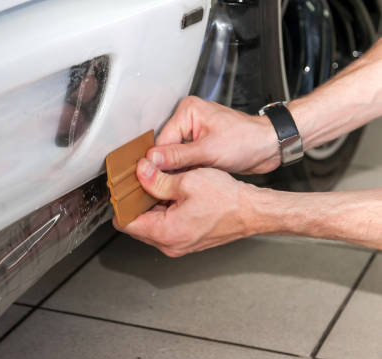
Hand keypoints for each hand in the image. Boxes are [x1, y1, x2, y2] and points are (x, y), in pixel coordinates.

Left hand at [114, 158, 257, 256]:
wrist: (251, 212)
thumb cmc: (227, 200)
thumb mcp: (187, 182)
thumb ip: (157, 179)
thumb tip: (140, 172)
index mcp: (165, 233)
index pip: (125, 223)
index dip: (121, 203)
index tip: (123, 188)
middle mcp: (169, 244)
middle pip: (136, 224)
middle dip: (135, 203)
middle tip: (141, 181)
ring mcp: (178, 245)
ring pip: (150, 225)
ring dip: (150, 206)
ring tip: (159, 186)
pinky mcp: (185, 240)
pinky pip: (164, 227)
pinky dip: (163, 211)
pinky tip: (172, 195)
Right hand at [147, 96, 280, 173]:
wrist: (270, 147)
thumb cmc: (248, 141)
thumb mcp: (209, 151)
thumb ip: (178, 156)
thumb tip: (152, 159)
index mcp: (188, 111)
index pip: (162, 141)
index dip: (159, 162)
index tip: (155, 180)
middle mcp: (188, 118)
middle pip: (166, 148)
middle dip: (169, 167)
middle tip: (169, 184)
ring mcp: (193, 132)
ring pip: (173, 157)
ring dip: (178, 170)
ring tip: (184, 180)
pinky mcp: (199, 144)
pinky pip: (184, 160)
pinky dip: (186, 170)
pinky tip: (191, 178)